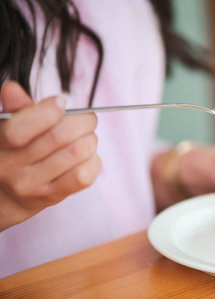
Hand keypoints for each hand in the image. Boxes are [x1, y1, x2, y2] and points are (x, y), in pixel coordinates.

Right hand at [0, 82, 101, 230]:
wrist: (6, 195)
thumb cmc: (14, 151)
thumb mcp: (9, 128)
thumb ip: (16, 110)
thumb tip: (12, 89)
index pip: (20, 129)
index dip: (47, 111)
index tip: (61, 101)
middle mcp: (10, 168)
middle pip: (58, 137)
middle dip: (82, 121)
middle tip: (88, 119)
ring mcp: (30, 185)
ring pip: (76, 154)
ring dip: (90, 140)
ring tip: (87, 137)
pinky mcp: (51, 197)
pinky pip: (83, 176)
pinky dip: (93, 161)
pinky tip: (88, 156)